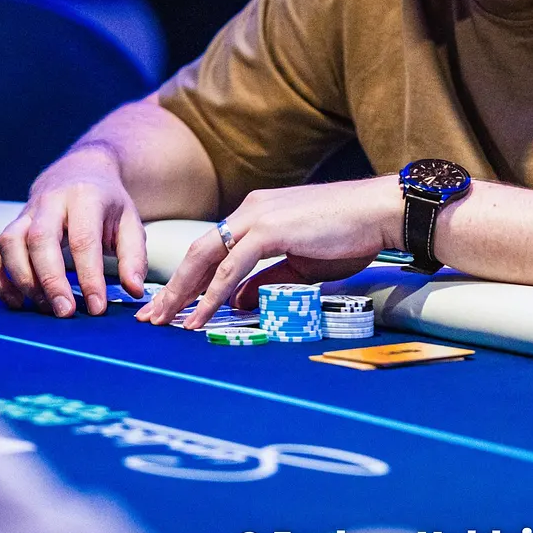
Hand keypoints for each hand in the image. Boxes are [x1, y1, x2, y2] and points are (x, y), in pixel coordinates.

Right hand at [0, 145, 147, 317]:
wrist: (80, 172)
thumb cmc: (107, 204)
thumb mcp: (130, 222)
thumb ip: (133, 257)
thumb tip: (133, 291)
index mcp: (84, 197)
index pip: (83, 239)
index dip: (88, 276)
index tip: (96, 307)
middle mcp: (49, 202)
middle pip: (39, 239)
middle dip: (50, 280)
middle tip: (64, 313)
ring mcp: (24, 213)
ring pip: (9, 243)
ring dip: (22, 280)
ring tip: (43, 307)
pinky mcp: (9, 227)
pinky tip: (17, 302)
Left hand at [136, 175, 399, 327]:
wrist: (380, 212)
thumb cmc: (351, 235)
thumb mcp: (302, 264)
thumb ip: (267, 280)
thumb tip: (236, 301)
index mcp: (258, 213)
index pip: (213, 248)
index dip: (189, 278)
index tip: (173, 304)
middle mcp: (251, 210)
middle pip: (199, 252)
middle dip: (174, 287)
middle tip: (152, 317)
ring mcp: (258, 217)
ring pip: (207, 258)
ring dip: (183, 293)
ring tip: (164, 322)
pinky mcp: (270, 229)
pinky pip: (231, 268)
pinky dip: (212, 294)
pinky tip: (199, 316)